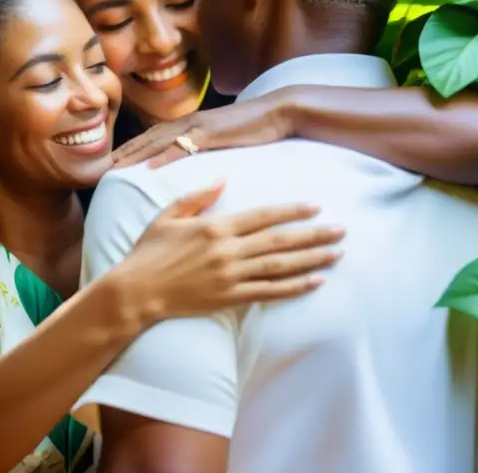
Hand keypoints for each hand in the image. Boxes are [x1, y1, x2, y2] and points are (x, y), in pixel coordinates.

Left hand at [111, 91, 292, 168]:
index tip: (117, 160)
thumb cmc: (258, 126)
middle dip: (127, 151)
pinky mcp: (212, 134)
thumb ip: (211, 143)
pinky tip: (149, 167)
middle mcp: (191, 122)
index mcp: (194, 123)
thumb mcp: (228, 137)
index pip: (157, 136)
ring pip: (159, 141)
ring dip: (136, 154)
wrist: (280, 112)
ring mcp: (200, 126)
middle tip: (105, 166)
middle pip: (150, 137)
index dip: (135, 147)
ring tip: (116, 167)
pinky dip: (164, 156)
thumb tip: (201, 155)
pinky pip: (183, 146)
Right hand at [118, 181, 342, 321]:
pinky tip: (315, 282)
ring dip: (312, 260)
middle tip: (341, 230)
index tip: (315, 207)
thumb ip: (198, 196)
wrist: (136, 292)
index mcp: (215, 227)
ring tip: (336, 254)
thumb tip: (224, 178)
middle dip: (313, 235)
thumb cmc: (149, 251)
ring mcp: (230, 276)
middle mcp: (228, 251)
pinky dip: (294, 288)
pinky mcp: (229, 299)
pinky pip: (269, 293)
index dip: (292, 211)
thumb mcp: (168, 215)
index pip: (263, 216)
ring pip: (280, 267)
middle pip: (280, 241)